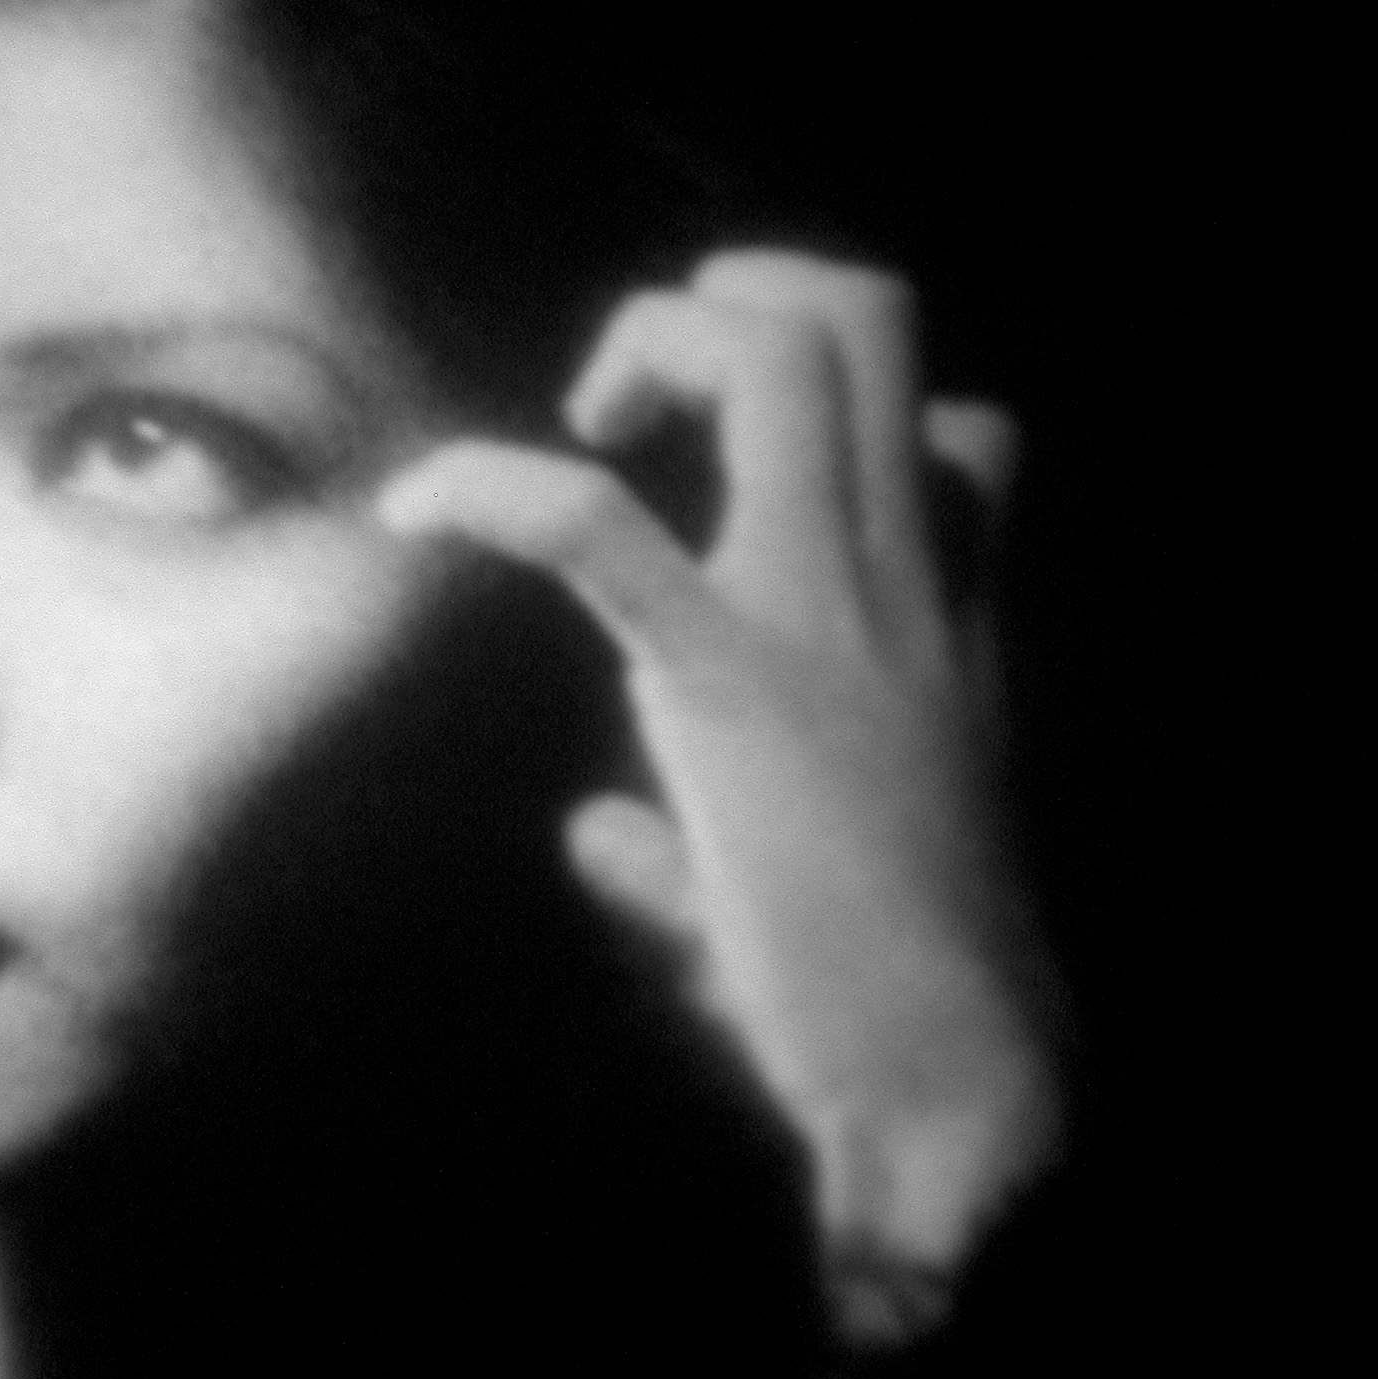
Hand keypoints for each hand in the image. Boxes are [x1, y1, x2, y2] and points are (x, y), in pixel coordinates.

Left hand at [379, 249, 1060, 1314]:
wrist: (958, 1083)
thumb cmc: (891, 1004)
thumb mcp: (816, 890)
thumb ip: (701, 850)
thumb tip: (599, 840)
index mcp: (948, 622)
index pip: (964, 425)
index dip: (859, 403)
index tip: (742, 468)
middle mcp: (906, 581)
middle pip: (869, 316)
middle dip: (739, 295)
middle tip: (642, 394)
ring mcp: (829, 612)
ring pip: (775, 356)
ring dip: (657, 337)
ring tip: (585, 418)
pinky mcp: (733, 676)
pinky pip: (597, 526)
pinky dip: (488, 488)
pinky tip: (413, 507)